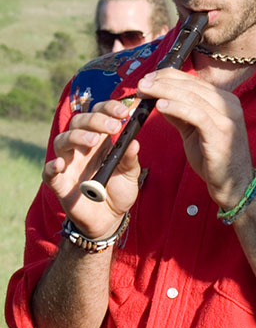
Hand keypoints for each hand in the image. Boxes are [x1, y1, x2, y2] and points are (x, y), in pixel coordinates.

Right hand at [43, 100, 140, 239]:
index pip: (99, 114)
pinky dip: (51, 166)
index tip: (124, 112)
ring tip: (94, 141)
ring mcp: (69, 163)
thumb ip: (130, 158)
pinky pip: (48, 172)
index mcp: (101, 139)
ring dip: (77, 137)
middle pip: (79, 122)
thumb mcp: (131, 173)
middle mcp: (82, 147)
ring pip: (62, 140)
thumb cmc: (120, 189)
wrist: (110, 218)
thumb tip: (134, 142)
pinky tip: (60, 164)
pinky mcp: (59, 183)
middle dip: (96, 120)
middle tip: (114, 126)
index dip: (109, 109)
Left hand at [137, 68, 253, 209]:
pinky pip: (197, 115)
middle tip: (142, 83)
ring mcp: (227, 118)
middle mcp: (229, 104)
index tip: (148, 78)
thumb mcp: (194, 131)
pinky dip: (177, 108)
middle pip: (192, 86)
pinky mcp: (221, 133)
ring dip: (165, 91)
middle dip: (164, 82)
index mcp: (225, 100)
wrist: (234, 184)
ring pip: (193, 97)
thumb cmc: (214, 158)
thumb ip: (180, 114)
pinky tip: (160, 106)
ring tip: (146, 91)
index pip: (194, 81)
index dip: (170, 76)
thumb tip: (159, 99)